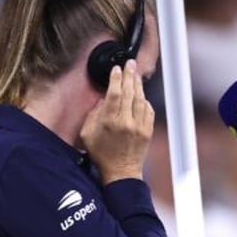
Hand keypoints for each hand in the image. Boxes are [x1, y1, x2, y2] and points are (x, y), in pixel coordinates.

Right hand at [81, 59, 154, 184]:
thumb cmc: (101, 154)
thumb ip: (93, 114)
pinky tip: (141, 94)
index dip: (116, 79)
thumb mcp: (87, 134)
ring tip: (135, 74)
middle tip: (130, 64)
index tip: (116, 69)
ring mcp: (139, 126)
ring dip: (138, 85)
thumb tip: (103, 99)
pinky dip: (144, 100)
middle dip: (129, 75)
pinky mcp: (148, 131)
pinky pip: (148, 110)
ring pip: (140, 99)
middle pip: (129, 92)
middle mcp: (126, 122)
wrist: (121, 172)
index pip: (114, 94)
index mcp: (109, 122)